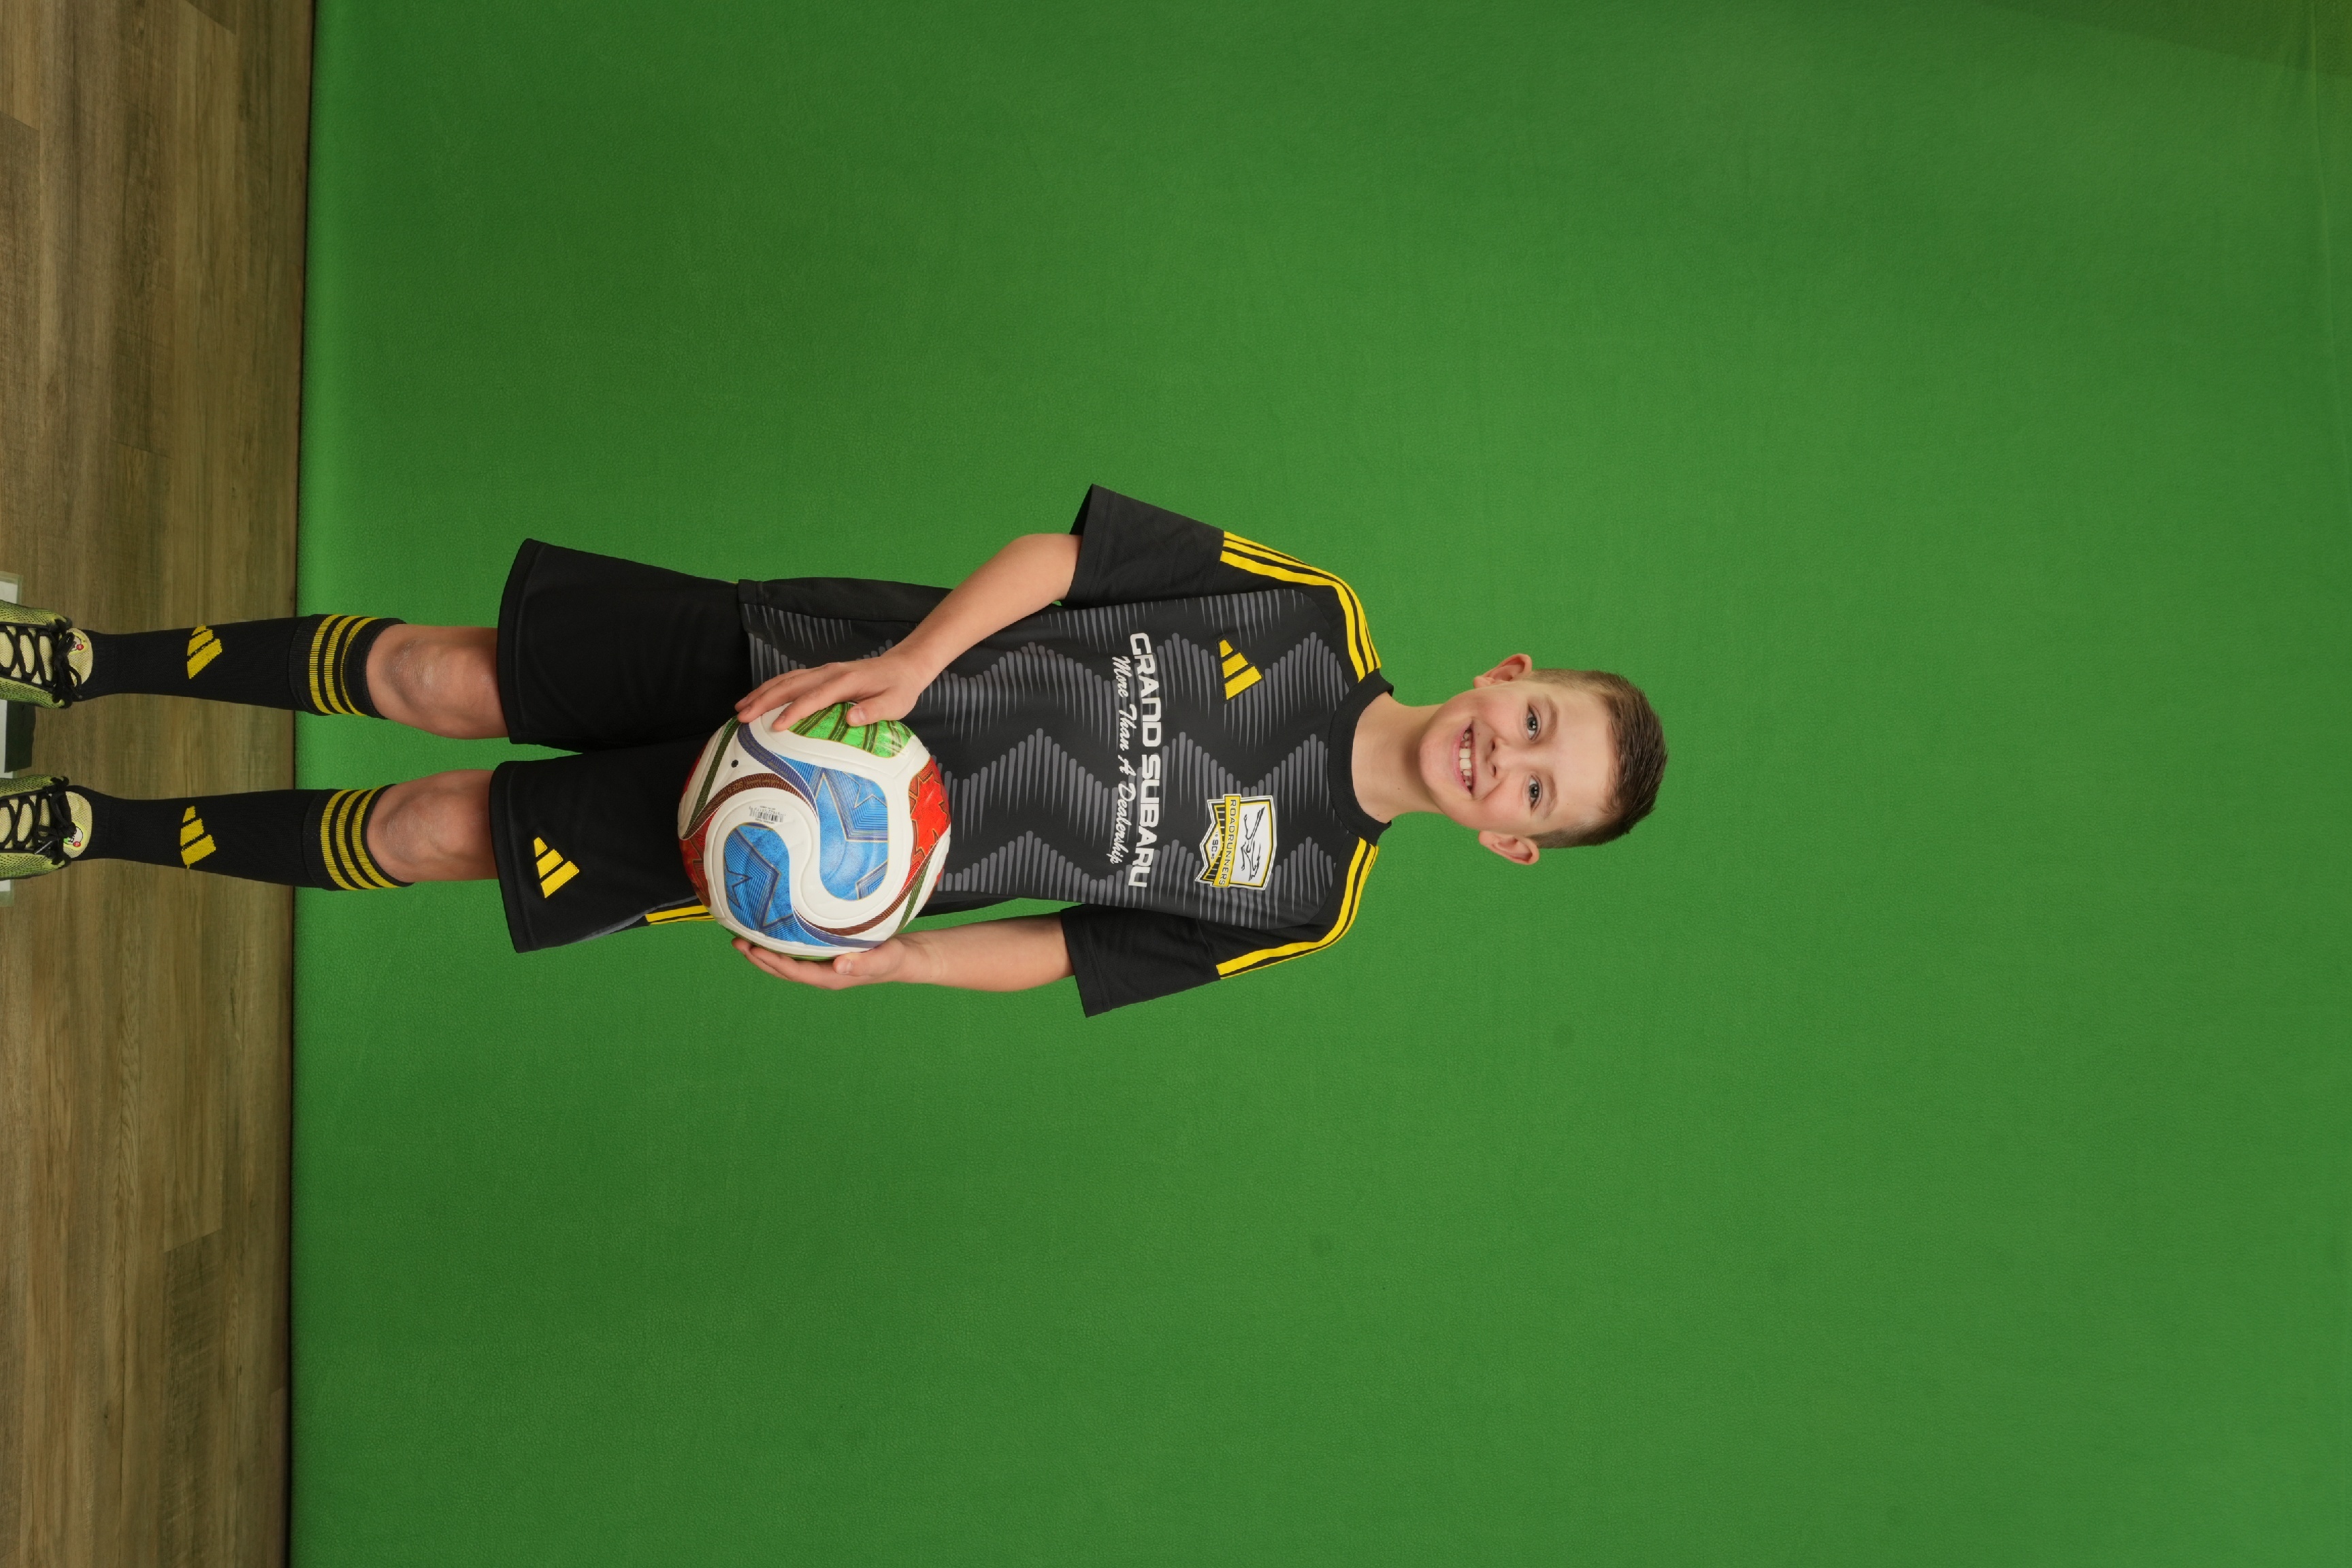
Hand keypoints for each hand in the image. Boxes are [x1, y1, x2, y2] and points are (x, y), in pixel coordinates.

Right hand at [733, 649, 931, 731]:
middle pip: (790, 686)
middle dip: (764, 701)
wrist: (903, 666)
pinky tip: (759, 698)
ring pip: (786, 680)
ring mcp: (823, 671)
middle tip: (742, 717)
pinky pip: (791, 679)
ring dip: (762, 693)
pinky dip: (772, 688)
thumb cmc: (899, 688)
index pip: (813, 698)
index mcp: (845, 681)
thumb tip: (851, 718)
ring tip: (740, 708)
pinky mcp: (821, 674)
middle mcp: (829, 673)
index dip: (793, 712)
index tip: (775, 727)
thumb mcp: (895, 703)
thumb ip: (874, 710)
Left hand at [733, 935, 929, 988]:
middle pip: (783, 970)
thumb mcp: (884, 958)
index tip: (752, 949)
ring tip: (743, 938)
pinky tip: (771, 931)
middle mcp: (822, 974)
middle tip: (736, 942)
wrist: (906, 958)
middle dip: (759, 958)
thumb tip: (839, 965)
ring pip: (787, 963)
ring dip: (765, 953)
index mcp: (831, 978)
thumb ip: (863, 963)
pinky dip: (779, 945)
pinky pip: (796, 953)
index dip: (771, 962)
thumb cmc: (895, 957)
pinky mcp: (825, 956)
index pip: (794, 972)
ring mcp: (822, 966)